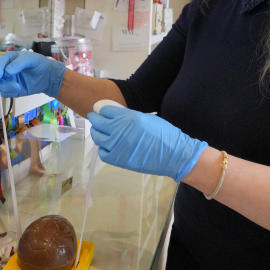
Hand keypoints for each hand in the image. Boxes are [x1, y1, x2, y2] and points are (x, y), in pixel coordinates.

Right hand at [0, 51, 65, 97]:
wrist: (49, 76)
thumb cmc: (39, 64)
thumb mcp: (30, 59)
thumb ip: (19, 63)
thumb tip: (7, 71)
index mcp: (10, 59)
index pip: (0, 62)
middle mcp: (7, 69)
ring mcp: (9, 80)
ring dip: (4, 87)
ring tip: (15, 86)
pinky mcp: (13, 89)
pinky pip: (6, 92)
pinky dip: (9, 92)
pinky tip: (18, 89)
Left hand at [87, 105, 206, 181]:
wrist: (173, 155)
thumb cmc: (163, 134)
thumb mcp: (145, 117)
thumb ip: (127, 116)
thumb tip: (114, 115)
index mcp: (127, 117)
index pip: (104, 110)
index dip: (101, 109)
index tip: (100, 110)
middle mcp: (119, 131)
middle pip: (98, 122)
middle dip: (95, 119)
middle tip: (96, 118)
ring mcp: (117, 146)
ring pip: (97, 137)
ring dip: (97, 133)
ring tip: (100, 132)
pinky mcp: (118, 160)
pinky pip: (103, 152)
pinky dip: (103, 148)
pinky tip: (108, 146)